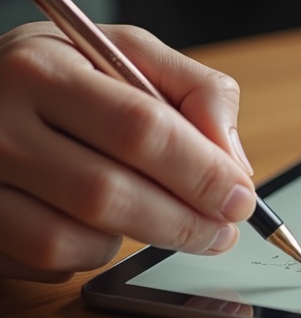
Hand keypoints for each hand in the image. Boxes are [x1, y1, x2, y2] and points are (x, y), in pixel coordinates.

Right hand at [0, 23, 256, 281]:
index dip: (200, 171)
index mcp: (42, 68)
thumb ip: (196, 90)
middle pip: (106, 192)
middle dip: (182, 221)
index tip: (241, 198)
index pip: (139, 128)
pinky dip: (87, 254)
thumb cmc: (65, 75)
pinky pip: (43, 262)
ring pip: (69, 239)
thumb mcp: (127, 54)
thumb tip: (234, 162)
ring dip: (132, 238)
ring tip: (156, 217)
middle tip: (222, 232)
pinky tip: (98, 224)